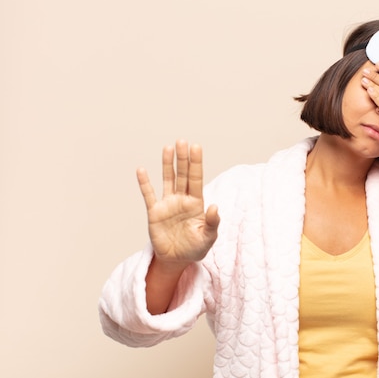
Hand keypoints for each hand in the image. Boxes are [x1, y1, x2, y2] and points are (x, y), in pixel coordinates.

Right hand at [137, 140, 219, 268]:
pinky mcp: (154, 212)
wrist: (176, 260)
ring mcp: (167, 204)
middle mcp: (182, 199)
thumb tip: (215, 207)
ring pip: (168, 180)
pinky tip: (142, 170)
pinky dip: (145, 183)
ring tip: (168, 148)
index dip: (196, 163)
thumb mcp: (208, 238)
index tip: (196, 147)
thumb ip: (212, 223)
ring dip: (167, 164)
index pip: (196, 179)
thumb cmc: (195, 248)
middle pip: (182, 175)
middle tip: (182, 142)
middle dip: (182, 159)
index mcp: (196, 203)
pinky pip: (149, 195)